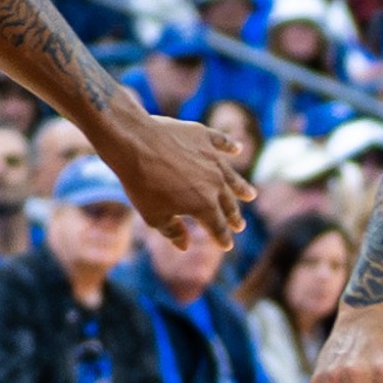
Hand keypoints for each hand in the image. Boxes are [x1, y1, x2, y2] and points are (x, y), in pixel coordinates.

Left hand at [106, 117, 254, 245]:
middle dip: (234, 217)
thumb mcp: (153, 215)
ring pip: (232, 176)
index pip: (218, 227)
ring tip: (250, 195)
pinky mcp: (204, 137)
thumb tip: (184, 245)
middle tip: (239, 225)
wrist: (132, 142)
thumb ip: (172, 232)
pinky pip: (222, 142)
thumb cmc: (140, 182)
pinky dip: (230, 146)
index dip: (223, 238)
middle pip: (228, 204)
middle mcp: (215, 183)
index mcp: (204, 206)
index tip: (226, 246)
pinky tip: (237, 149)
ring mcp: (212, 159)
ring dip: (241, 187)